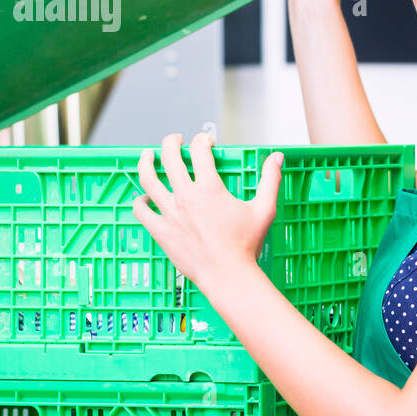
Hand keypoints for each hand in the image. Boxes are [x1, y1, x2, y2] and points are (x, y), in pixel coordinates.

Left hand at [132, 133, 283, 292]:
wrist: (227, 275)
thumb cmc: (246, 245)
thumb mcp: (264, 209)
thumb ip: (270, 180)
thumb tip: (277, 158)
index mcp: (209, 189)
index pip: (200, 151)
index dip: (203, 140)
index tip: (206, 141)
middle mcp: (185, 196)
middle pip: (169, 158)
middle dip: (171, 143)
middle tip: (175, 140)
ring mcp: (169, 213)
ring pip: (148, 179)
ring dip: (146, 163)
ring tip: (147, 156)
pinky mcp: (160, 230)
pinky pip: (141, 211)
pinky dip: (139, 200)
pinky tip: (143, 197)